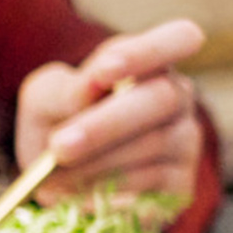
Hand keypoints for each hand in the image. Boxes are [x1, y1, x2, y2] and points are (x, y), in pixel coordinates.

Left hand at [16, 19, 207, 206]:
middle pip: (161, 99)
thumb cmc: (59, 124)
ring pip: (150, 148)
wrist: (63, 180)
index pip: (181, 38)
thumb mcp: (46, 99)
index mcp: (152, 63)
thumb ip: (66, 90)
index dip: (150, 51)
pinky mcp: (182, 187)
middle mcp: (179, 99)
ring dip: (95, 164)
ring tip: (54, 177)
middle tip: (59, 147)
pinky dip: (107, 193)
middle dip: (106, 125)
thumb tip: (93, 88)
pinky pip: (148, 188)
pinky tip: (81, 194)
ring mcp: (186, 143)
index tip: (105, 71)